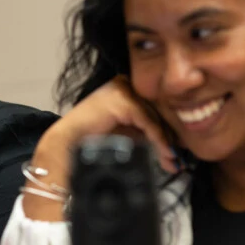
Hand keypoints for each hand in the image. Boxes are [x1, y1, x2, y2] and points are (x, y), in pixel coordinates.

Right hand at [24, 76, 176, 220]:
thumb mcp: (127, 136)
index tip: (178, 152)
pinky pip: (147, 120)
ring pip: (155, 116)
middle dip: (169, 139)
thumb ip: (147, 136)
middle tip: (178, 160)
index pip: (155, 109)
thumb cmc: (92, 141)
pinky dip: (158, 138)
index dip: (168, 131)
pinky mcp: (121, 99)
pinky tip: (164, 152)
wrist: (66, 145)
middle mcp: (125, 84)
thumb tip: (174, 149)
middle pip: (157, 112)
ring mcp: (122, 89)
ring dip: (166, 141)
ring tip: (173, 160)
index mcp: (127, 89)